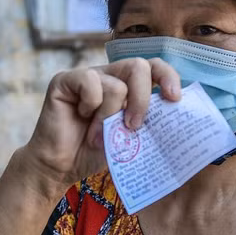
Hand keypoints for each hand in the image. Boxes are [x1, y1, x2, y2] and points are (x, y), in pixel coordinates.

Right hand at [23, 58, 180, 189]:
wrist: (61, 167)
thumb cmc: (95, 153)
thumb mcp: (130, 138)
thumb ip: (147, 121)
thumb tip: (173, 113)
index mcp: (128, 87)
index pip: (153, 67)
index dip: (168, 76)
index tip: (174, 99)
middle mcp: (109, 76)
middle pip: (139, 67)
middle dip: (142, 99)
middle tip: (133, 127)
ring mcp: (87, 76)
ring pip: (116, 85)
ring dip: (109, 117)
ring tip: (98, 137)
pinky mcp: (65, 80)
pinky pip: (90, 83)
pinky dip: (91, 106)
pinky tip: (81, 117)